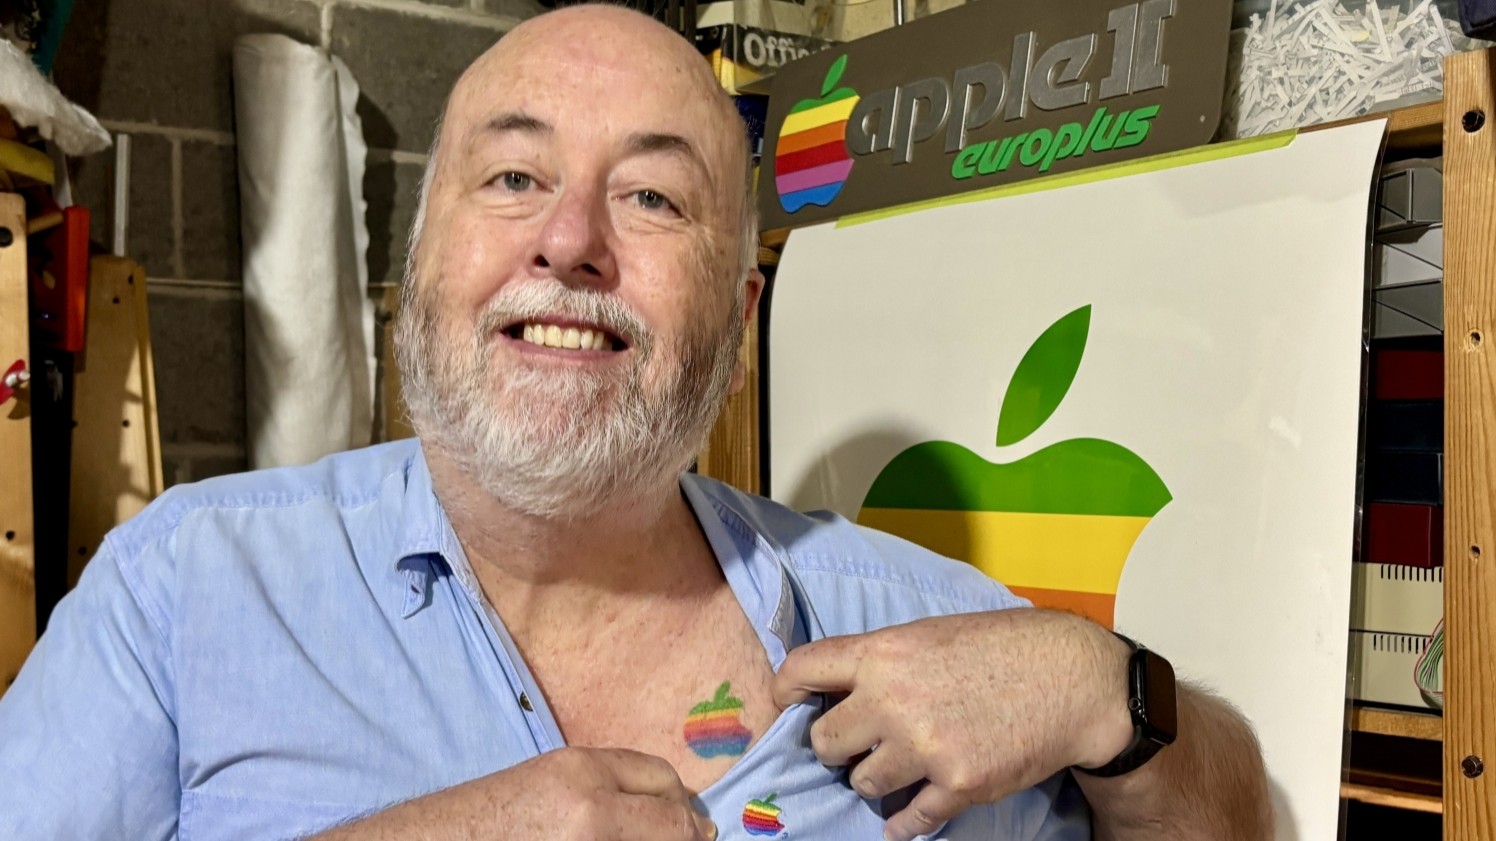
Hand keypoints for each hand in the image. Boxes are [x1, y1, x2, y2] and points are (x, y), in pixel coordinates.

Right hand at [313, 746, 714, 840]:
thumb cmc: (476, 821)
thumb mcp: (541, 785)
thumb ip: (599, 790)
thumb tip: (671, 813)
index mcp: (581, 769)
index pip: (664, 780)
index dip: (680, 805)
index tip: (687, 824)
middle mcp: (593, 808)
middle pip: (676, 823)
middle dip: (684, 835)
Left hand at [772, 609, 1132, 840]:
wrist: (1073, 679)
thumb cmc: (1005, 646)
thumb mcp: (931, 634)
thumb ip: (883, 661)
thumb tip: (839, 688)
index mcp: (882, 653)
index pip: (802, 670)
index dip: (786, 691)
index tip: (788, 705)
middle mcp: (892, 700)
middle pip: (824, 740)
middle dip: (837, 744)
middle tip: (858, 743)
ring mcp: (923, 747)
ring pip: (861, 781)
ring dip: (874, 778)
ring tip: (897, 767)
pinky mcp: (956, 785)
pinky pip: (906, 818)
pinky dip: (902, 820)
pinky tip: (904, 815)